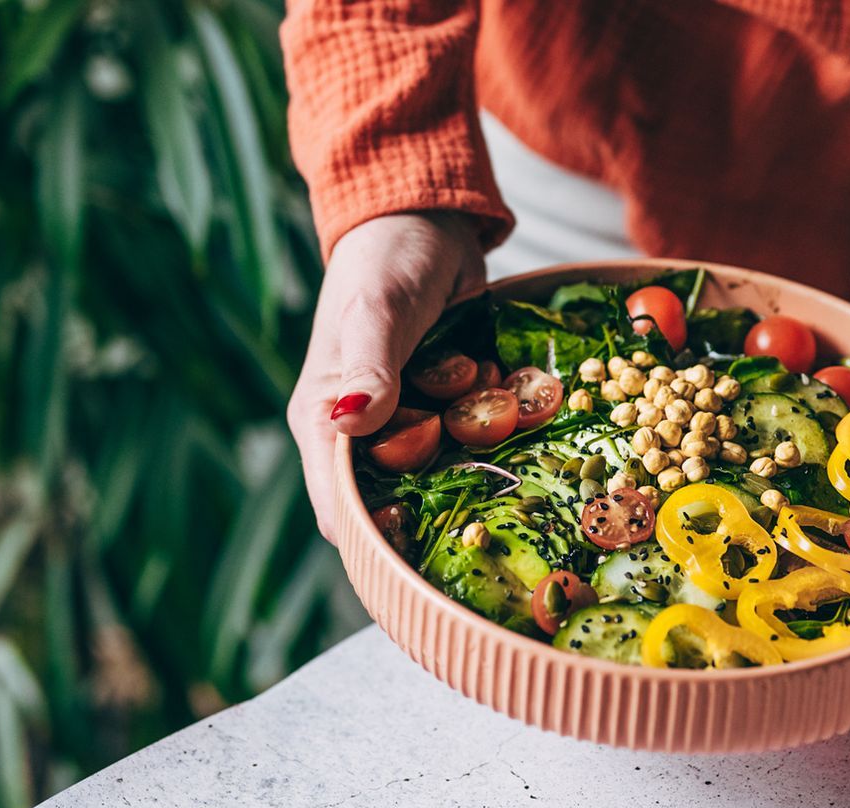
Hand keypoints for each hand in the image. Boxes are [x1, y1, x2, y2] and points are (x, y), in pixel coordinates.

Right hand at [288, 212, 485, 543]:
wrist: (427, 220)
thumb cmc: (385, 260)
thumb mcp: (378, 309)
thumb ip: (368, 367)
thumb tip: (349, 422)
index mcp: (325, 421)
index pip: (339, 510)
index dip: (379, 537)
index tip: (430, 545)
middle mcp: (364, 433)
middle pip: (398, 504)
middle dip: (446, 504)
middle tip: (495, 497)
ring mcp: (410, 421)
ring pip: (446, 476)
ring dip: (484, 462)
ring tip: (515, 434)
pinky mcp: (448, 405)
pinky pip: (478, 438)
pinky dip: (504, 426)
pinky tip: (524, 403)